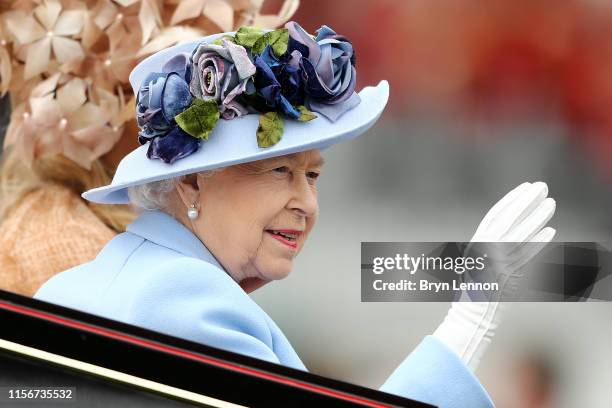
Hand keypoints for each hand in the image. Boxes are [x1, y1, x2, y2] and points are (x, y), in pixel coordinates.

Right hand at [467, 181, 555, 299]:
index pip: (496, 214)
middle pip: (508, 219)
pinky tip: (551, 231)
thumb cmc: (476, 288)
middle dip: (526, 201)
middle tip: (542, 188)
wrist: (471, 314)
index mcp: (477, 242)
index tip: (526, 187)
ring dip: (537, 217)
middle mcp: (485, 250)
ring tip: (551, 204)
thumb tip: (516, 226)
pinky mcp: (508, 275)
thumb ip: (492, 243)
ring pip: (520, 234)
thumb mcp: (478, 259)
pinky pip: (527, 256)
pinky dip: (539, 243)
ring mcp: (496, 262)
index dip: (512, 199)